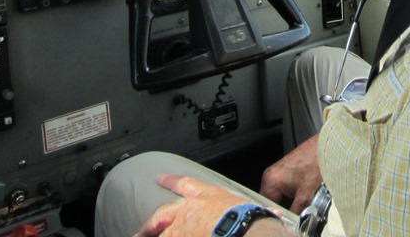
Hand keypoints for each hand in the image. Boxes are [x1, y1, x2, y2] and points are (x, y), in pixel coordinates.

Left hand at [135, 176, 280, 236]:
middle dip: (150, 222)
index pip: (185, 184)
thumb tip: (270, 214)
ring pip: (162, 234)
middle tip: (139, 231)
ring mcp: (182, 229)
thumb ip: (247, 209)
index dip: (172, 180)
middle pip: (162, 213)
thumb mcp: (248, 207)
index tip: (160, 177)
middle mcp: (189, 211)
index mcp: (206, 196)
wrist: (244, 232)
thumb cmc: (249, 219)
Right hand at [259, 134, 322, 214]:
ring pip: (277, 194)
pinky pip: (281, 187)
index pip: (267, 206)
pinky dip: (290, 193)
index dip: (278, 214)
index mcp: (270, 181)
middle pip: (271, 200)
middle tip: (296, 210)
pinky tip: (300, 193)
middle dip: (283, 207)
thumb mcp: (305, 194)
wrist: (323, 147)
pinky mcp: (283, 170)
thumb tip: (293, 221)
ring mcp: (275, 172)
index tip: (288, 218)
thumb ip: (296, 211)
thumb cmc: (314, 164)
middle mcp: (269, 175)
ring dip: (287, 200)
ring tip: (300, 200)